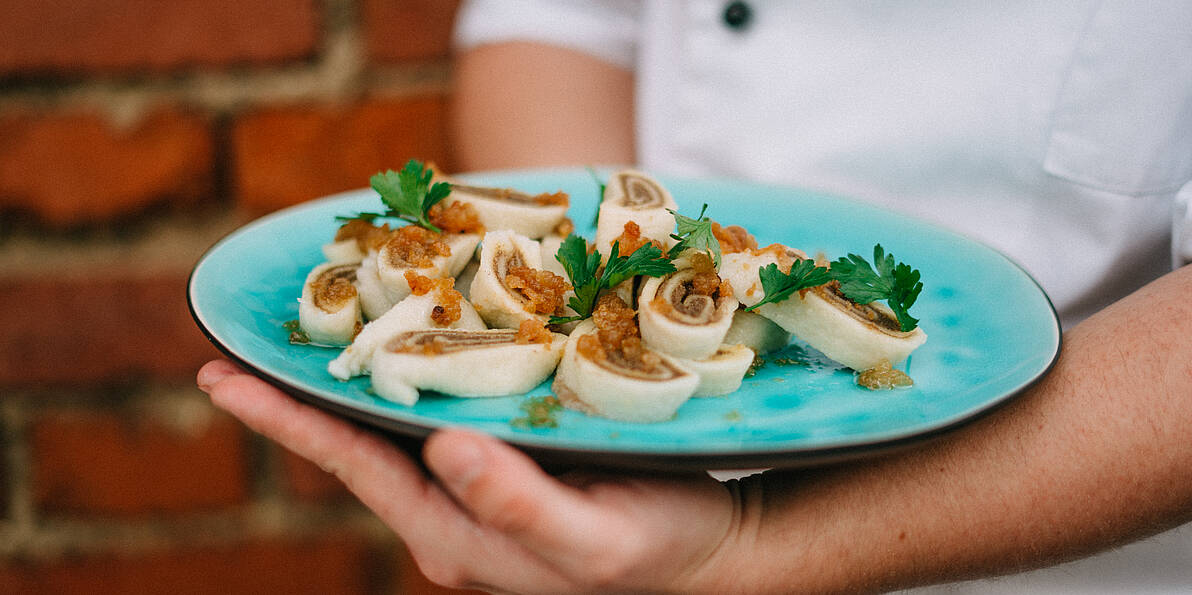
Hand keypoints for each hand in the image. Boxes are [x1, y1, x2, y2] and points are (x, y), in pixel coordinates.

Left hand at [197, 359, 745, 593]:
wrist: (708, 547)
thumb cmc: (656, 548)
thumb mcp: (591, 541)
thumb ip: (518, 506)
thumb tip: (442, 447)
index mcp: (454, 535)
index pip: (356, 468)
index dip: (289, 423)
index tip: (222, 379)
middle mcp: (452, 510)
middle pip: (363, 443)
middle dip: (304, 394)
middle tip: (247, 341)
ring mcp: (477, 485)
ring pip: (401, 422)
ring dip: (357, 375)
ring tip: (318, 322)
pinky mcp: (508, 459)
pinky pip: (447, 407)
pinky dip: (419, 366)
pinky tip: (414, 333)